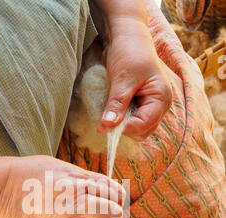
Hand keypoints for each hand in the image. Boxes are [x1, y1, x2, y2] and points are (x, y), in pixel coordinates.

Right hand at [0, 155, 125, 217]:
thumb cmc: (24, 175)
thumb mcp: (56, 166)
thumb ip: (83, 177)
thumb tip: (107, 187)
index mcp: (72, 182)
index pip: (111, 193)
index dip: (120, 199)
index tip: (120, 202)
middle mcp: (68, 205)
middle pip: (108, 215)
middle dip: (114, 217)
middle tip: (112, 217)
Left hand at [99, 20, 172, 141]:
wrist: (127, 36)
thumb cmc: (129, 52)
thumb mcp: (122, 79)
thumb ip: (117, 104)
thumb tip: (108, 126)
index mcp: (161, 98)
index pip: (145, 125)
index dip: (126, 128)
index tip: (105, 125)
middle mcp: (159, 105)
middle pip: (144, 131)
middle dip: (125, 129)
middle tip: (106, 120)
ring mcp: (151, 106)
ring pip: (138, 129)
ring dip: (122, 126)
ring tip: (109, 114)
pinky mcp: (141, 105)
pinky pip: (133, 121)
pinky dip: (122, 121)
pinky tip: (112, 112)